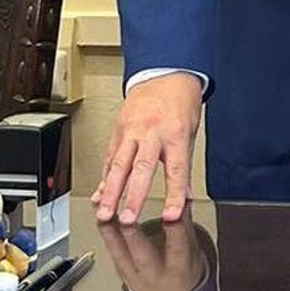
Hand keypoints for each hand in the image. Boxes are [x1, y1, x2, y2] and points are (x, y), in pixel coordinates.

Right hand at [92, 72, 202, 225]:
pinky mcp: (118, 130)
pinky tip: (98, 195)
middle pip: (141, 168)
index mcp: (176, 133)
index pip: (176, 169)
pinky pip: (110, 157)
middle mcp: (152, 132)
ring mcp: (132, 131)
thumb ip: (183, 163)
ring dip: (109, 192)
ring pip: (118, 164)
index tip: (171, 214)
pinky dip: (103, 178)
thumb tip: (186, 194)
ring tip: (104, 212)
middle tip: (126, 218)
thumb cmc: (181, 100)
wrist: (165, 72)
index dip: (174, 194)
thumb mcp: (191, 130)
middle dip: (132, 196)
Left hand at [98, 215, 207, 290]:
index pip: (178, 246)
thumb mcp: (191, 243)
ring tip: (103, 211)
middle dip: (133, 234)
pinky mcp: (119, 271)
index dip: (175, 228)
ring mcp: (133, 275)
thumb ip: (184, 217)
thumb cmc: (182, 266)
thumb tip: (183, 191)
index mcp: (178, 266)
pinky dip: (105, 231)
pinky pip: (110, 250)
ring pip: (118, 253)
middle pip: (142, 254)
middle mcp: (155, 273)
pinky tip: (99, 215)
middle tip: (127, 217)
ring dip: (109, 231)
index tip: (172, 211)